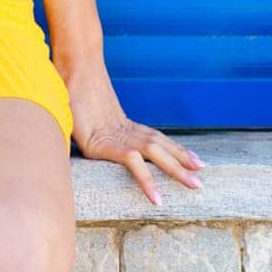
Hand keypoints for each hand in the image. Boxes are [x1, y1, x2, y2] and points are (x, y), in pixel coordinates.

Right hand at [63, 66, 206, 205]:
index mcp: (122, 125)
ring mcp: (119, 136)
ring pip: (156, 153)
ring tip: (194, 185)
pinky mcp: (108, 144)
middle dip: (182, 161)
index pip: (155, 138)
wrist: (69, 74)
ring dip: (176, 169)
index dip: (174, 149)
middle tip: (202, 179)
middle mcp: (125, 130)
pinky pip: (134, 164)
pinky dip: (148, 180)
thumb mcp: (82, 116)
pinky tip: (157, 198)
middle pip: (161, 146)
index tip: (194, 160)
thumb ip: (89, 125)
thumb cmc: (71, 93)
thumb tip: (85, 128)